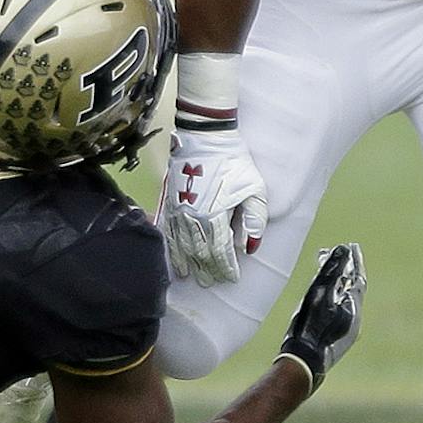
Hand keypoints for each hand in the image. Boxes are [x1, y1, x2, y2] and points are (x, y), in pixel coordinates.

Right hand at [160, 124, 267, 285]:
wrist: (206, 138)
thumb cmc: (234, 162)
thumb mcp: (254, 188)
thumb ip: (254, 219)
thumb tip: (250, 247)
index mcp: (215, 215)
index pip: (220, 250)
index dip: (226, 267)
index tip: (232, 278)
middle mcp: (194, 217)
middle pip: (200, 252)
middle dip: (207, 269)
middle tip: (211, 283)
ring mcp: (179, 211)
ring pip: (182, 245)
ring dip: (188, 264)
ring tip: (192, 277)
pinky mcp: (170, 202)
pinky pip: (169, 232)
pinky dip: (171, 248)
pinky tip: (174, 257)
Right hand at [278, 243, 365, 391]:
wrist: (302, 364)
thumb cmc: (310, 328)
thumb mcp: (320, 294)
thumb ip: (331, 271)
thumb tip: (344, 249)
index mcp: (354, 309)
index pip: (358, 278)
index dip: (354, 261)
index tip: (352, 246)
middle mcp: (353, 321)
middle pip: (351, 289)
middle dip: (344, 270)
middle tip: (337, 254)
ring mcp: (345, 332)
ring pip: (343, 301)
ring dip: (336, 284)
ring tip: (326, 271)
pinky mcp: (334, 339)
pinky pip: (337, 311)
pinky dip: (331, 298)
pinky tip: (322, 297)